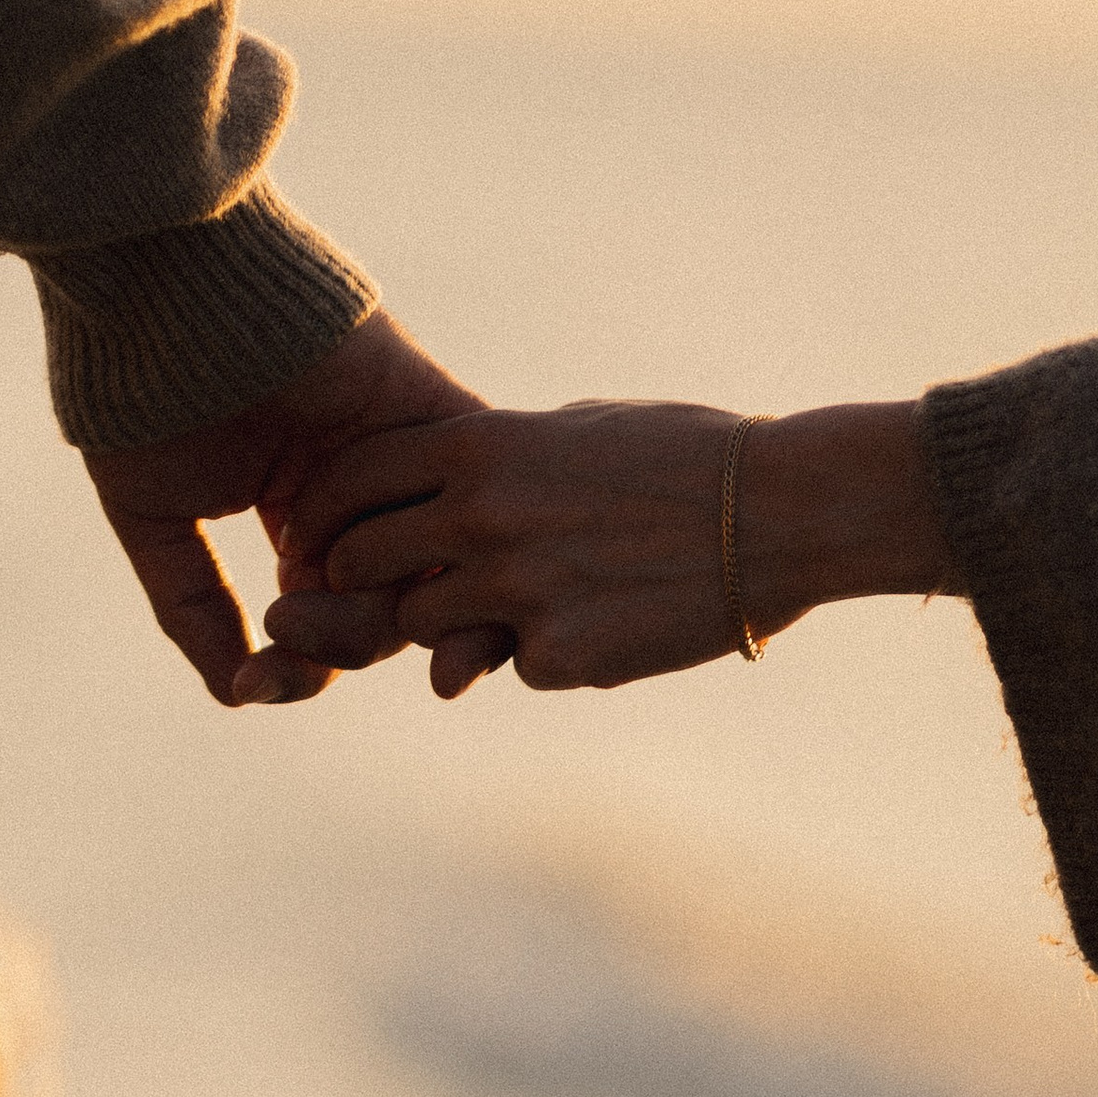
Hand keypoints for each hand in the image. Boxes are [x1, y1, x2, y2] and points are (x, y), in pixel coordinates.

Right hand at [84, 309, 492, 706]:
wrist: (166, 289)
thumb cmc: (144, 391)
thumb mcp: (157, 522)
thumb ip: (197, 612)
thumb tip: (239, 695)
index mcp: (301, 514)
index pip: (331, 622)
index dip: (301, 667)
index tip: (256, 681)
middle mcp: (360, 492)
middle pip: (386, 611)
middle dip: (337, 643)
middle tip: (282, 625)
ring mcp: (400, 457)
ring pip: (429, 574)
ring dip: (373, 614)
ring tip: (305, 600)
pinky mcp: (436, 417)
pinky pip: (475, 504)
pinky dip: (455, 559)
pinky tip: (406, 590)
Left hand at [267, 397, 953, 694]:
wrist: (775, 515)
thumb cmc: (685, 459)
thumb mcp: (579, 430)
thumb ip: (502, 457)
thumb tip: (448, 480)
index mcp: (481, 447)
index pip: (354, 480)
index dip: (327, 514)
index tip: (322, 537)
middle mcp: (481, 518)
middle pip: (363, 563)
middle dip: (360, 581)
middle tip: (383, 588)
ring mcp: (513, 593)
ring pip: (425, 627)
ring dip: (451, 624)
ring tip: (526, 596)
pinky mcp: (556, 658)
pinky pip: (514, 665)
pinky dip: (545, 652)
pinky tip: (608, 621)